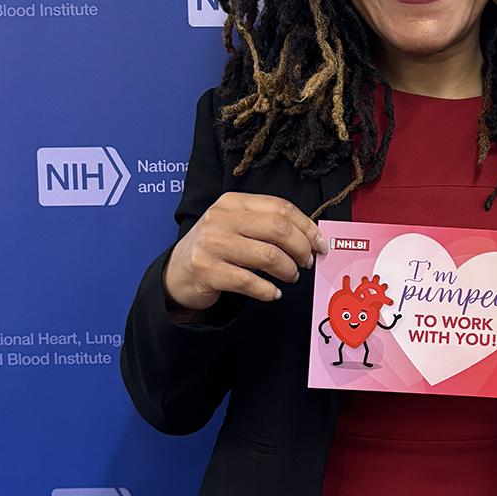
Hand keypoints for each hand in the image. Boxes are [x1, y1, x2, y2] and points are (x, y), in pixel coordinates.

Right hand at [163, 193, 327, 312]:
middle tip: (307, 261)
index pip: (281, 207)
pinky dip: (268, 290)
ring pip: (268, 255)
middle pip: (278, 228)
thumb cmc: (216, 248)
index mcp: (233, 202)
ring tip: (291, 276)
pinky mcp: (207, 271)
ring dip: (287, 270)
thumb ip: (267, 225)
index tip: (320, 243)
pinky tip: (273, 293)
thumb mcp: (237, 226)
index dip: (307, 226)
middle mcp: (221, 218)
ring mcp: (212, 244)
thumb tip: (311, 237)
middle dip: (301, 248)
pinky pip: (249, 282)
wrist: (176, 273)